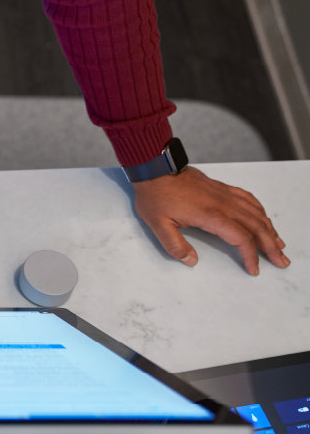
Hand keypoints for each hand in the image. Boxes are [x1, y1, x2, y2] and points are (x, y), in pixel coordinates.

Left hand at [133, 166, 289, 274]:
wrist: (155, 167)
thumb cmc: (155, 195)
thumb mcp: (158, 224)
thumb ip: (175, 245)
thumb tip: (191, 261)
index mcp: (210, 215)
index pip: (241, 238)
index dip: (251, 255)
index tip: (254, 269)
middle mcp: (223, 204)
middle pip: (256, 226)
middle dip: (271, 246)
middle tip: (281, 261)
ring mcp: (223, 194)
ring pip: (255, 212)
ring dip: (270, 229)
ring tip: (279, 244)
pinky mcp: (221, 188)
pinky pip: (247, 199)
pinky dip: (260, 210)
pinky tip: (263, 218)